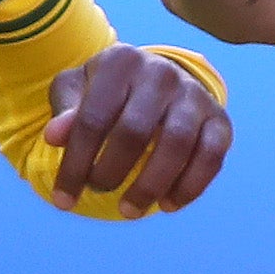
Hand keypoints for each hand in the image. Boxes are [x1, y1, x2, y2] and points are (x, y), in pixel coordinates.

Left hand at [43, 46, 227, 212]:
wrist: (159, 79)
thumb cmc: (108, 91)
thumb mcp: (78, 91)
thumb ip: (65, 111)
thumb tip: (55, 136)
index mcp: (120, 62)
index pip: (92, 119)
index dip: (75, 164)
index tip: (63, 199)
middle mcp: (161, 73)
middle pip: (134, 132)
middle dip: (111, 173)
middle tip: (98, 192)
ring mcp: (193, 95)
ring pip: (176, 145)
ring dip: (150, 186)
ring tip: (128, 210)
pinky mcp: (219, 119)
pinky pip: (211, 156)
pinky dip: (190, 186)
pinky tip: (168, 205)